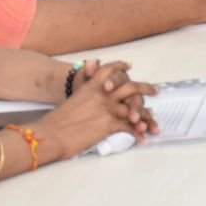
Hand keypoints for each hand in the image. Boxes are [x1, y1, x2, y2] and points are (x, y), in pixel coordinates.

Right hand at [32, 61, 157, 159]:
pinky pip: (128, 128)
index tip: (129, 66)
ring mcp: (107, 108)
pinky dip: (137, 134)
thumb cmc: (55, 122)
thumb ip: (84, 94)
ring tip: (152, 124)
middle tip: (155, 90)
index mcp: (91, 86)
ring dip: (144, 118)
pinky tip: (141, 138)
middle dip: (145, 88)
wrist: (49, 135)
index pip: (109, 70)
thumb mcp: (71, 100)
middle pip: (130, 87)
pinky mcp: (108, 124)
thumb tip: (87, 93)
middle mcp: (102, 94)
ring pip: (133, 109)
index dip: (120, 67)